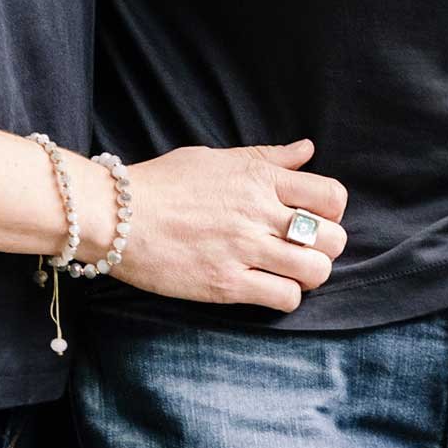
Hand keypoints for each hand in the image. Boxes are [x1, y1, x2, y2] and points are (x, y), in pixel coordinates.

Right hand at [119, 138, 348, 311]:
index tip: (315, 217)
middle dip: (327, 246)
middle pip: (332, 237)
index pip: (331, 195)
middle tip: (305, 249)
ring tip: (290, 271)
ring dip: (310, 274)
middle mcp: (258, 213)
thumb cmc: (163, 183)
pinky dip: (286, 297)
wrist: (115, 216)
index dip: (333, 211)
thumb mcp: (217, 158)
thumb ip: (266, 158)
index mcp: (259, 178)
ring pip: (315, 270)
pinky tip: (269, 287)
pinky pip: (284, 297)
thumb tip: (307, 151)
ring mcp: (244, 250)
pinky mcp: (226, 284)